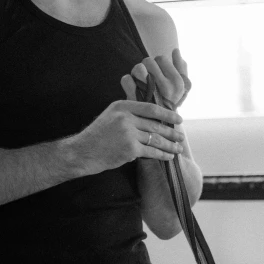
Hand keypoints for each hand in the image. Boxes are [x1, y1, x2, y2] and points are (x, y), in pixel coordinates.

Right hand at [70, 100, 184, 174]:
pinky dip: (162, 154)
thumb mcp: (110, 116)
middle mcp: (126, 117)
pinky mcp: (130, 148)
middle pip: (155, 124)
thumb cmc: (97, 136)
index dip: (167, 113)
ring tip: (178, 148)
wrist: (82, 152)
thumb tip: (152, 117)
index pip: (150, 108)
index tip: (178, 118)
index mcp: (122, 106)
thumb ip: (128, 114)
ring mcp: (128, 133)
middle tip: (181, 136)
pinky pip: (151, 151)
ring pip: (156, 138)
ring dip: (170, 144)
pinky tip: (168, 157)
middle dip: (171, 131)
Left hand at [121, 48, 190, 108]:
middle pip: (148, 61)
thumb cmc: (172, 103)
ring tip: (141, 81)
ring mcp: (149, 93)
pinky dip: (127, 81)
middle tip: (148, 76)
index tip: (158, 73)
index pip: (161, 58)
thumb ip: (182, 68)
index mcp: (178, 83)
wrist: (160, 126)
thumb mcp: (184, 88)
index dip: (158, 63)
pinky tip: (133, 87)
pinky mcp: (134, 99)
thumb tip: (175, 51)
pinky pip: (126, 79)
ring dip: (137, 73)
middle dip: (146, 67)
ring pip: (137, 68)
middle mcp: (165, 88)